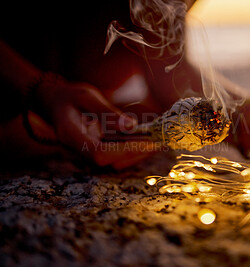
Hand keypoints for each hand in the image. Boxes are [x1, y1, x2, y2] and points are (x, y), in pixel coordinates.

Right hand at [32, 74, 156, 169]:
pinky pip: (117, 156)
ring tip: (159, 142)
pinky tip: (149, 140)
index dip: (124, 150)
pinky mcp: (98, 150)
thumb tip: (131, 125)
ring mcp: (89, 152)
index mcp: (73, 137)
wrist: (55, 103)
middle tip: (160, 142)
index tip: (146, 142)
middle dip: (137, 153)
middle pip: (111, 161)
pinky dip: (134, 149)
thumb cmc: (70, 96)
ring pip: (117, 162)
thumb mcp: (86, 96)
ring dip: (138, 153)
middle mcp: (81, 150)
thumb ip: (107, 112)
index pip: (99, 152)